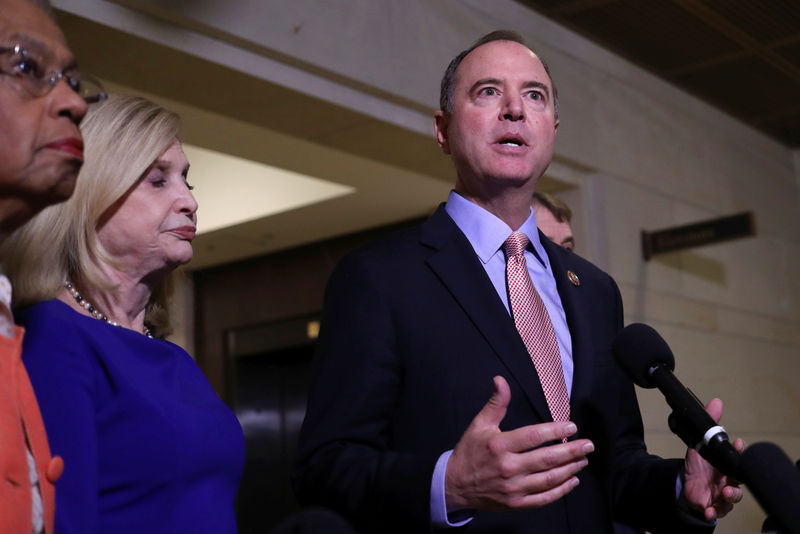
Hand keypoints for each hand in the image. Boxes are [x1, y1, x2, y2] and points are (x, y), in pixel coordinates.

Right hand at [445, 376, 593, 510]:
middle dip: (571, 451)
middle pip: (546, 459)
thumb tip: (501, 380)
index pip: (533, 436)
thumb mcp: (479, 424)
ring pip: (548, 479)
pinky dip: (560, 491)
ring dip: (570, 469)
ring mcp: (513, 488)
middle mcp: (508, 467)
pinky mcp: (516, 503)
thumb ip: (496, 403)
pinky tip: (572, 481)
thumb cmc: (469, 452)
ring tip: (583, 460)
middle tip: (588, 445)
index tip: (571, 426)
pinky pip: (543, 498)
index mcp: (499, 446)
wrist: (454, 485)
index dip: (555, 431)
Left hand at [682, 398, 745, 520]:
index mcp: (727, 464)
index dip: (741, 451)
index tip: (737, 443)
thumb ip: (709, 423)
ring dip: (730, 497)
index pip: (739, 458)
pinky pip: (717, 511)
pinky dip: (714, 512)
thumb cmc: (698, 465)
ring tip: (723, 494)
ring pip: (733, 498)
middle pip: (740, 481)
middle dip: (738, 479)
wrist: (685, 484)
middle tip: (732, 477)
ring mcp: (722, 494)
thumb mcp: (699, 443)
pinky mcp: (713, 505)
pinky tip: (708, 510)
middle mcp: (728, 480)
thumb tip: (716, 402)